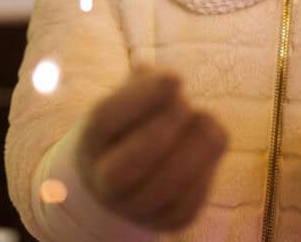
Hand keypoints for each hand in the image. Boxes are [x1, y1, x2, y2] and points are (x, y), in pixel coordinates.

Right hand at [76, 72, 228, 231]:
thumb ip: (149, 81)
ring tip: (206, 119)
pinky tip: (211, 145)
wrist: (132, 170)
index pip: (105, 120)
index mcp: (90, 140)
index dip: (142, 98)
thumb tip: (169, 83)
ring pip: (163, 189)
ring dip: (194, 148)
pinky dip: (207, 170)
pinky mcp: (165, 222)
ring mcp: (132, 208)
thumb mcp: (135, 93)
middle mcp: (102, 181)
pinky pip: (188, 203)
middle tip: (186, 104)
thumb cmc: (138, 118)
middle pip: (126, 166)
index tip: (175, 78)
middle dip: (165, 128)